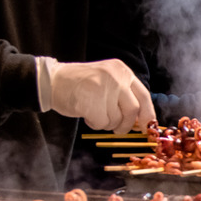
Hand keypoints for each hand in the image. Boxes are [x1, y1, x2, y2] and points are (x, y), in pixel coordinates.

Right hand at [37, 58, 155, 133]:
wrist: (52, 80)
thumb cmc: (80, 84)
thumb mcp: (107, 80)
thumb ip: (124, 95)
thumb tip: (141, 121)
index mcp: (122, 71)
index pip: (143, 96)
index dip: (147, 114)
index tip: (145, 128)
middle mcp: (116, 77)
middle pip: (133, 110)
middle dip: (126, 125)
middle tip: (117, 129)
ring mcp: (103, 88)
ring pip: (116, 119)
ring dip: (106, 123)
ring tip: (94, 113)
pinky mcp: (91, 102)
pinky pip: (101, 123)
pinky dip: (95, 124)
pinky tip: (85, 114)